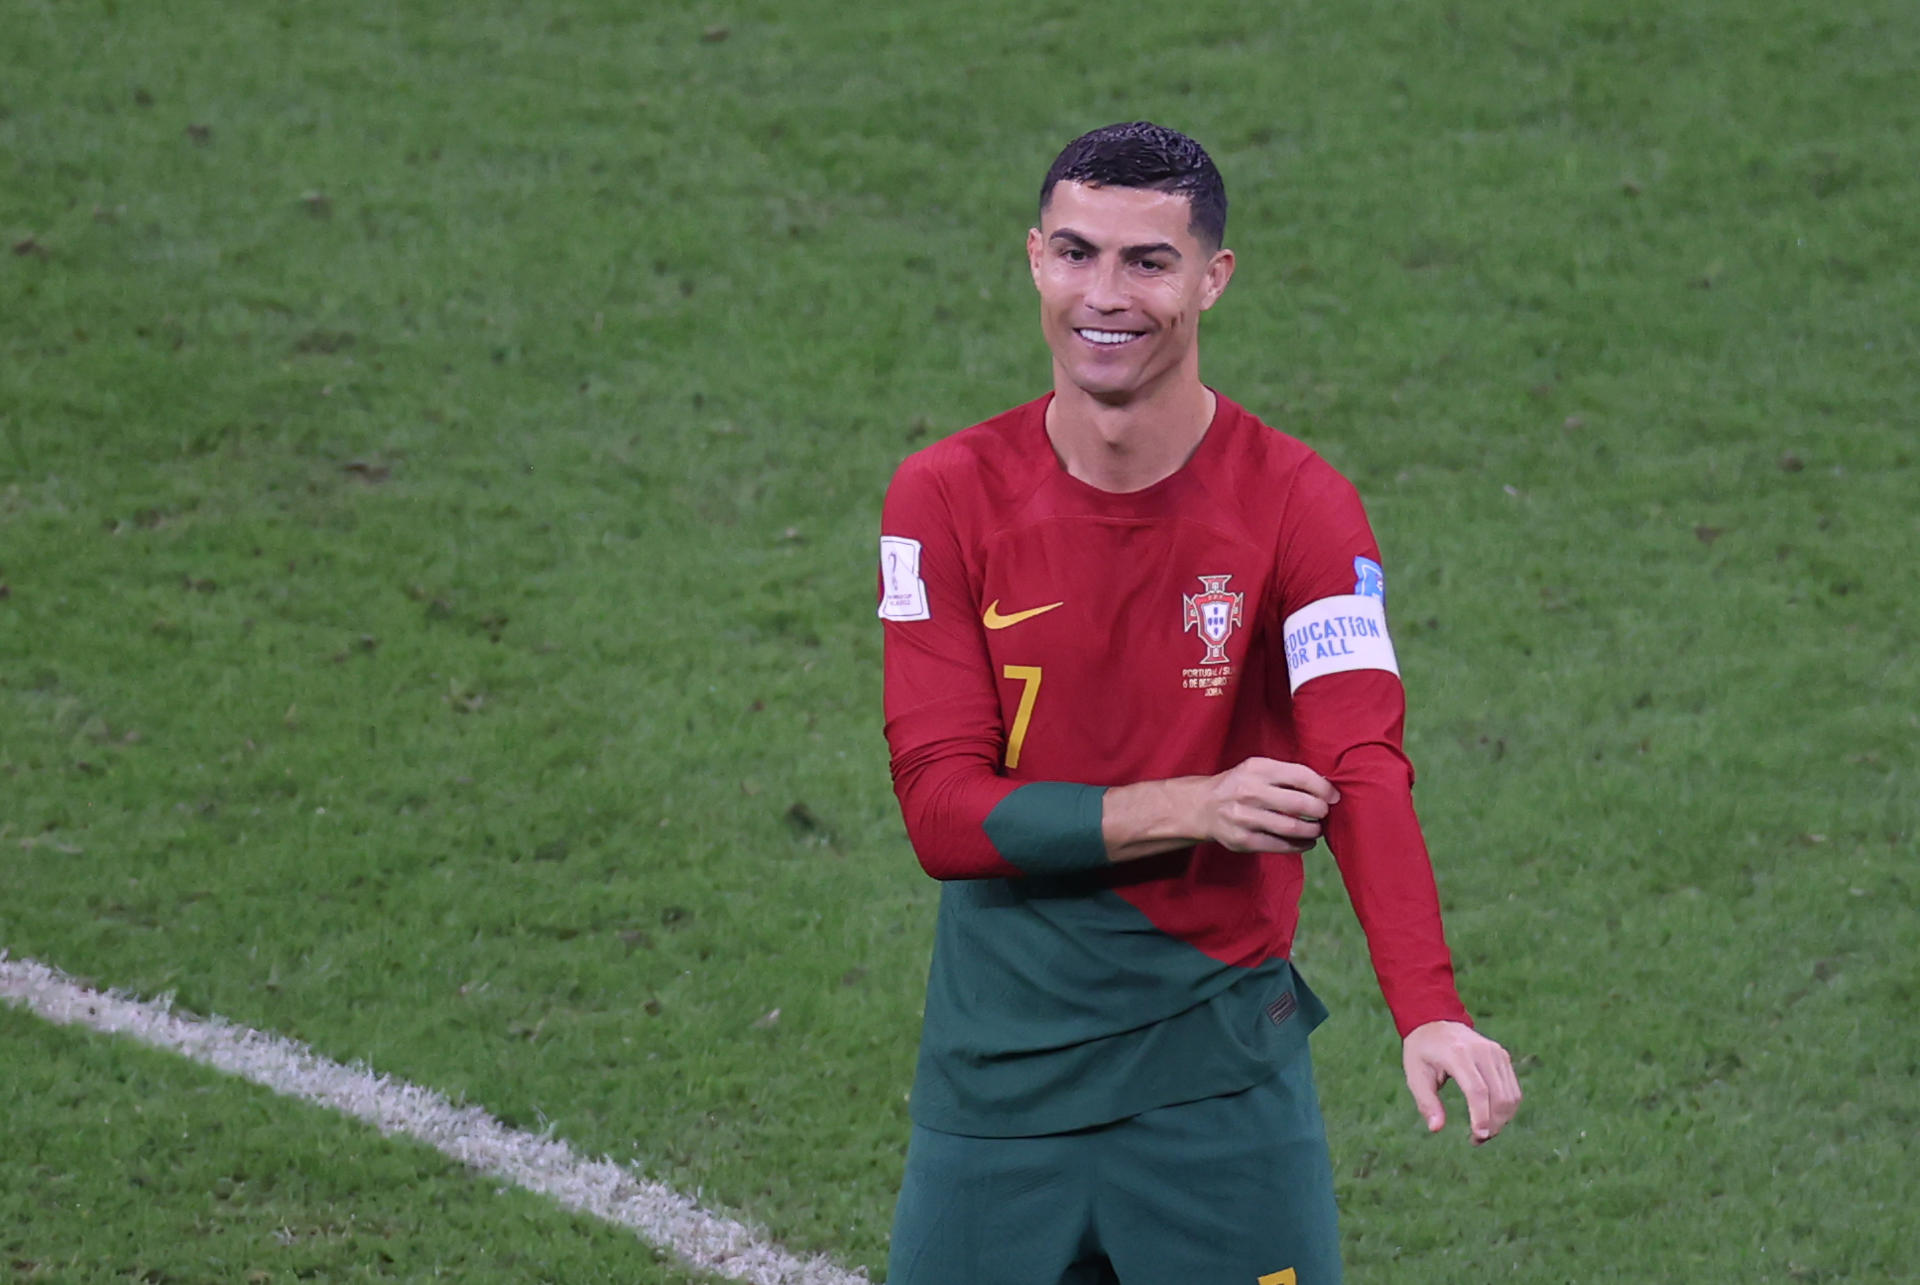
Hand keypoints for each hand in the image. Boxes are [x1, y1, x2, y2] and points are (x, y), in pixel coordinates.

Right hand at [1196, 757, 1339, 852]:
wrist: (1202, 806)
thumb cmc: (1239, 785)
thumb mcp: (1256, 769)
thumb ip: (1286, 775)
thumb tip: (1325, 787)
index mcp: (1256, 768)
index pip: (1300, 776)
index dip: (1323, 788)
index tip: (1334, 796)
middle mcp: (1249, 791)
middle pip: (1299, 803)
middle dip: (1320, 810)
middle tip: (1325, 813)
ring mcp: (1244, 817)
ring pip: (1292, 827)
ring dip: (1313, 830)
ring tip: (1317, 828)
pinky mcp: (1242, 840)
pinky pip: (1280, 845)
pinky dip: (1300, 846)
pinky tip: (1307, 842)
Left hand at [1402, 1020, 1521, 1144]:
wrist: (1435, 1021)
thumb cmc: (1422, 1052)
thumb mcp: (1415, 1075)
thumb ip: (1426, 1102)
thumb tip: (1436, 1129)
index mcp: (1457, 1054)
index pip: (1477, 1090)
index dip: (1481, 1116)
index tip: (1478, 1136)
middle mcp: (1481, 1051)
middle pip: (1499, 1096)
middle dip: (1493, 1124)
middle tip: (1477, 1140)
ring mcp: (1496, 1053)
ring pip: (1511, 1096)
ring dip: (1502, 1120)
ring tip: (1484, 1132)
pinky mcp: (1503, 1056)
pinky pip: (1513, 1089)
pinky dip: (1507, 1109)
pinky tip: (1492, 1118)